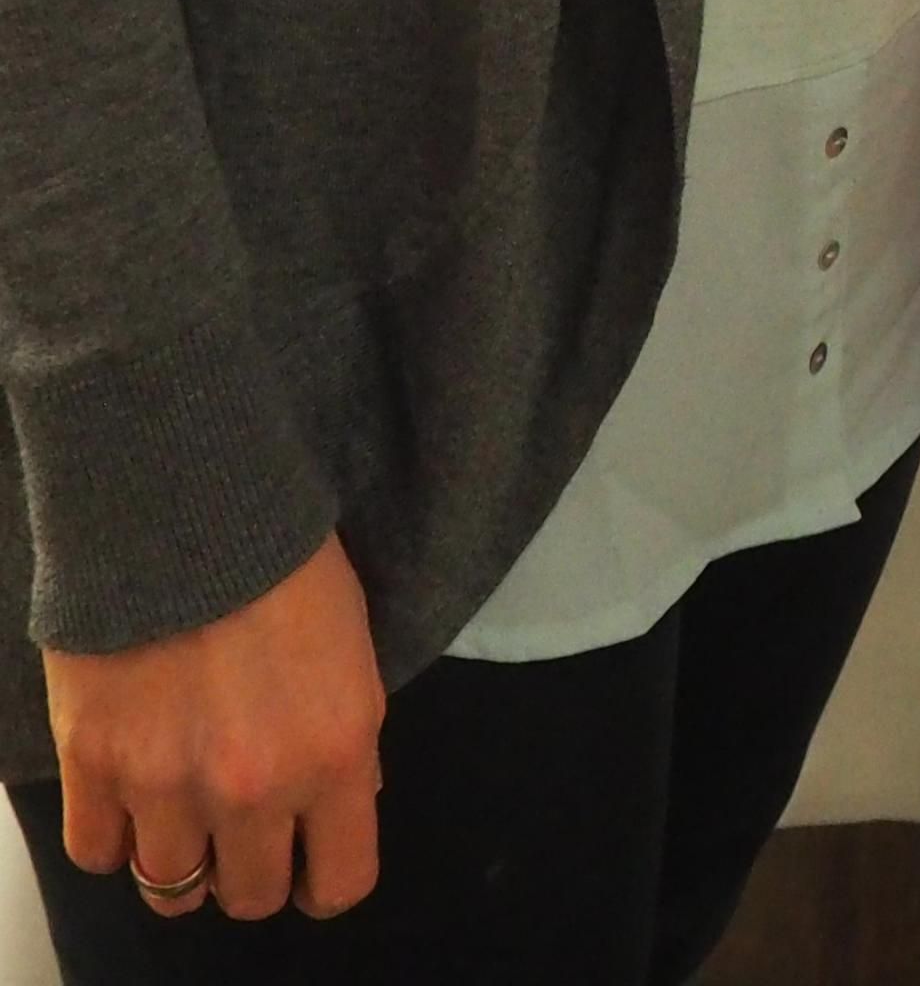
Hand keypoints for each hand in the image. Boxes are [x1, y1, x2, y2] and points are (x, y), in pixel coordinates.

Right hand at [43, 529, 385, 922]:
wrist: (184, 496)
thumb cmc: (282, 555)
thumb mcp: (352, 645)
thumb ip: (347, 737)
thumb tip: (348, 800)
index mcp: (334, 754)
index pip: (341, 881)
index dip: (324, 877)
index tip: (309, 862)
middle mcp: (255, 787)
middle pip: (250, 896)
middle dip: (250, 867)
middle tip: (240, 827)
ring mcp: (167, 784)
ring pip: (171, 889)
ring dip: (180, 858)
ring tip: (180, 812)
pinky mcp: (93, 765)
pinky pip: (97, 852)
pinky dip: (112, 833)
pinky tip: (127, 793)